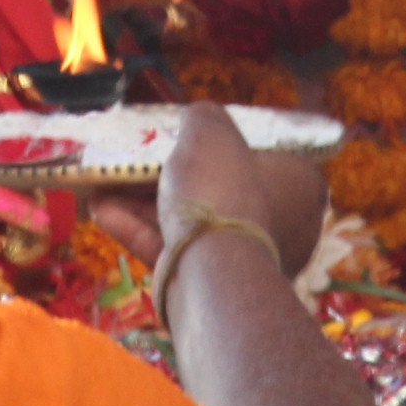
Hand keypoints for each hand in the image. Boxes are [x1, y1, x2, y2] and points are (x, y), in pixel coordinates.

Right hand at [89, 106, 328, 278]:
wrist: (209, 270)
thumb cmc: (221, 189)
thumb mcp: (210, 130)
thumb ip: (204, 117)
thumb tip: (198, 117)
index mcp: (303, 188)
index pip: (270, 157)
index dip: (229, 146)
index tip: (194, 140)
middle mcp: (286, 227)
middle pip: (222, 191)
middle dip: (175, 177)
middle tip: (143, 162)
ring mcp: (249, 261)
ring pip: (192, 223)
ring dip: (145, 205)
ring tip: (107, 184)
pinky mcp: (215, 288)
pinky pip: (176, 251)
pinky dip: (140, 231)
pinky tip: (102, 211)